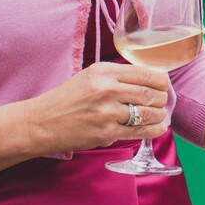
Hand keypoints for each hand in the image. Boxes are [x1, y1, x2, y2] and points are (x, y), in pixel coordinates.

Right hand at [21, 61, 169, 153]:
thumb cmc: (66, 99)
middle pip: (150, 93)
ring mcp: (107, 112)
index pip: (145, 73)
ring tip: (159, 115)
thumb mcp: (90, 76)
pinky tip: (157, 127)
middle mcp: (107, 89)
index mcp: (104, 71)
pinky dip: (153, 130)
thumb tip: (147, 82)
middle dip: (162, 99)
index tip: (164, 86)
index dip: (161, 81)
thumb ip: (116, 77)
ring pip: (148, 112)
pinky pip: (139, 131)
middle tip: (162, 102)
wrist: (41, 123)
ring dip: (159, 115)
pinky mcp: (106, 133)